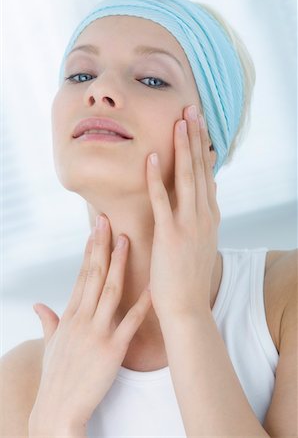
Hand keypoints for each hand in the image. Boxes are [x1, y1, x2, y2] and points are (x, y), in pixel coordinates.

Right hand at [30, 218, 150, 434]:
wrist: (58, 410)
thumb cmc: (55, 377)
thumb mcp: (49, 345)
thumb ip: (48, 321)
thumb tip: (39, 305)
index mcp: (69, 315)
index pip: (80, 276)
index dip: (88, 252)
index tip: (94, 231)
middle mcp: (81, 318)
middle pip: (92, 275)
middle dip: (100, 246)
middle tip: (107, 221)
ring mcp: (97, 332)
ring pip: (109, 290)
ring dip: (118, 264)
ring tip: (126, 240)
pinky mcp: (112, 349)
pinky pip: (130, 322)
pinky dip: (142, 304)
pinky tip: (152, 286)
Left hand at [146, 104, 219, 319]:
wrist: (187, 307)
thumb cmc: (189, 276)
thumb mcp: (201, 243)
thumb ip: (200, 219)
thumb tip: (200, 199)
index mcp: (210, 217)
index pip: (208, 174)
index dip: (203, 148)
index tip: (199, 126)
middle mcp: (204, 216)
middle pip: (200, 169)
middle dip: (196, 138)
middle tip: (193, 110)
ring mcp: (189, 224)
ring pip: (187, 178)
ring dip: (182, 148)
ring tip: (180, 121)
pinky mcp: (170, 235)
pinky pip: (162, 201)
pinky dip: (156, 178)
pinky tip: (151, 158)